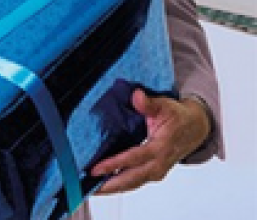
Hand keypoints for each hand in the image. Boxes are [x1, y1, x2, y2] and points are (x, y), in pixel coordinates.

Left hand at [91, 89, 211, 193]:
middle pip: (132, 178)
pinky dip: (120, 185)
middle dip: (109, 185)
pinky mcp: (154, 173)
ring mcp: (157, 170)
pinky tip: (104, 185)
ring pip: (133, 183)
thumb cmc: (179, 117)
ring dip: (112, 188)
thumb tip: (137, 96)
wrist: (196, 128)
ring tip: (91, 190)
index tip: (96, 169)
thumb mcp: (165, 105)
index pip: (135, 158)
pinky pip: (135, 182)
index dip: (115, 164)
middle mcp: (160, 163)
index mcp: (161, 146)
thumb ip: (149, 104)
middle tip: (88, 188)